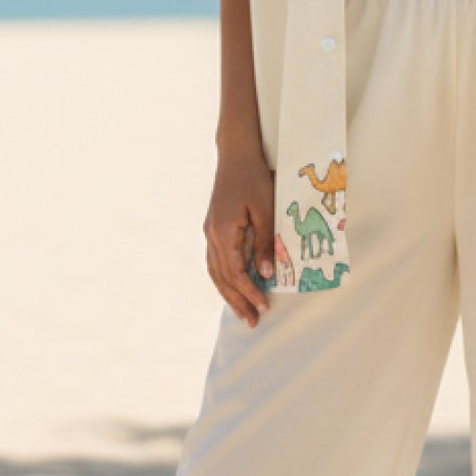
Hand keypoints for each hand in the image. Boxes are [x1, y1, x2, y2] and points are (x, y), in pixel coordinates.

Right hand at [204, 143, 277, 325]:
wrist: (236, 154)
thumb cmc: (255, 178)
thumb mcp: (266, 210)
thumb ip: (265, 242)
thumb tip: (266, 273)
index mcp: (223, 232)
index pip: (235, 273)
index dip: (249, 292)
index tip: (263, 307)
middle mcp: (211, 235)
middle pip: (221, 278)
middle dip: (237, 301)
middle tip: (251, 321)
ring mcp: (209, 231)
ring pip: (214, 271)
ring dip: (228, 293)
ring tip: (242, 311)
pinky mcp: (213, 227)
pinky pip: (215, 260)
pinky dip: (223, 277)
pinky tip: (232, 285)